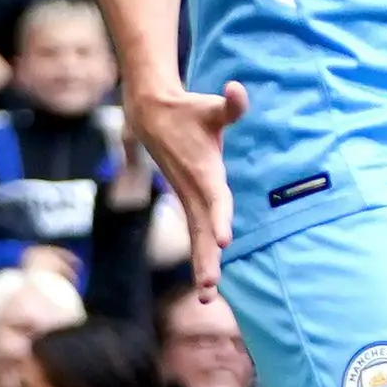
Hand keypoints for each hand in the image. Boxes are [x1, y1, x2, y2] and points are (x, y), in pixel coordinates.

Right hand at [125, 79, 249, 295]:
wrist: (151, 114)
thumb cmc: (187, 111)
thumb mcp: (211, 106)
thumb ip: (230, 104)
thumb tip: (236, 90)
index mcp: (203, 173)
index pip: (214, 200)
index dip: (220, 218)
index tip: (225, 241)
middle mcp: (194, 190)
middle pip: (202, 230)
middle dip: (205, 259)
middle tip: (210, 289)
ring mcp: (187, 198)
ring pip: (196, 237)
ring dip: (201, 265)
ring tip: (208, 296)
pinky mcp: (186, 201)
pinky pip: (194, 233)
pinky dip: (199, 256)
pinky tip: (206, 282)